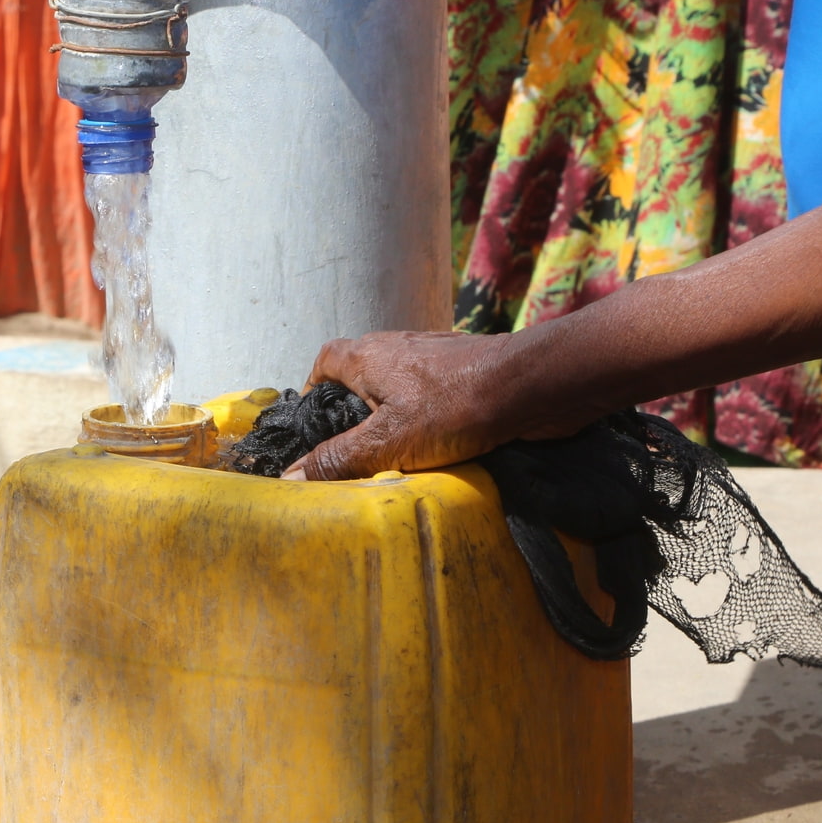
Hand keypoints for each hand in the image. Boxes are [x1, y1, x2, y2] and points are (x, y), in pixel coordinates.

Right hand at [288, 330, 521, 480]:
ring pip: (397, 381)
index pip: (324, 361)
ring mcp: (431, 354)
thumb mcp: (387, 443)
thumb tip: (291, 476)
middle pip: (360, 371)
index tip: (316, 421)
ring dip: (392, 411)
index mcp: (367, 356)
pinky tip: (436, 440)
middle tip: (355, 446)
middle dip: (353, 406)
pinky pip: (430, 389)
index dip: (315, 388)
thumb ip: (339, 459)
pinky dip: (425, 412)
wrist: (530, 386)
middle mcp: (395, 346)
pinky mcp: (463, 367)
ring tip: (395, 449)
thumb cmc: (455, 407)